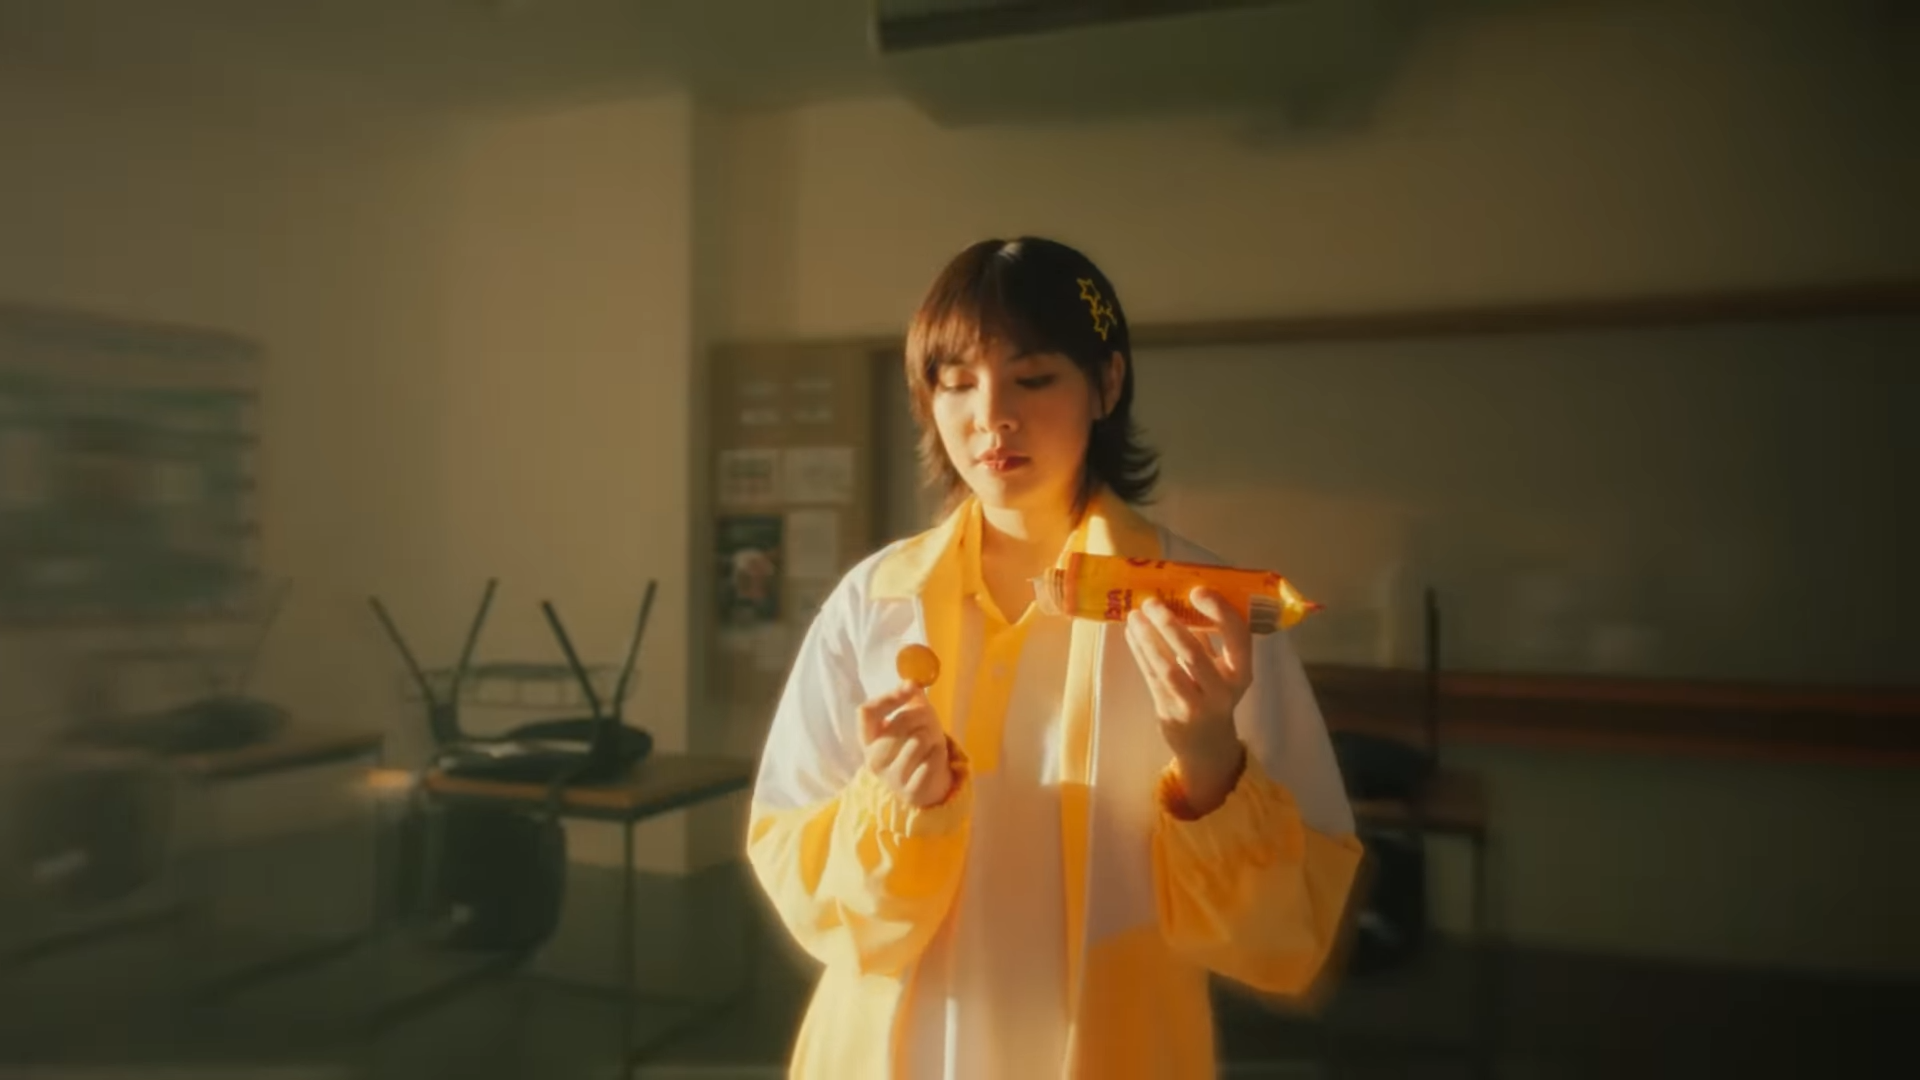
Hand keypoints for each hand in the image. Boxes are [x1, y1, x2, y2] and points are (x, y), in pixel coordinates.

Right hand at [858, 682, 954, 808]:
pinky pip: (932, 759)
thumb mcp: (912, 720)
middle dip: (922, 715)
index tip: (910, 687)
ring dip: (932, 736)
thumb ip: (910, 699)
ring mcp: (891, 778)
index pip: (866, 712)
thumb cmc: (917, 746)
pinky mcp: (911, 791)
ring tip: (931, 743)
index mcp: (868, 739)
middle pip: (899, 722)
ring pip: (918, 740)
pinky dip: (939, 754)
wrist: (928, 785)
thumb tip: (911, 683)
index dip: (888, 697)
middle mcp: (874, 759)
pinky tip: (935, 760)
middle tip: (930, 721)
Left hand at [1125, 588, 1252, 811]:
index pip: (1238, 636)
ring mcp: (1195, 705)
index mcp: (1241, 672)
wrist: (1207, 744)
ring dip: (1148, 639)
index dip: (1219, 611)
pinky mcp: (1170, 712)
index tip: (1197, 590)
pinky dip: (1140, 652)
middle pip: (1194, 653)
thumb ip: (1208, 636)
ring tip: (1134, 615)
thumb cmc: (1212, 692)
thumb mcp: (1221, 667)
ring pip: (1168, 668)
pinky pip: (1152, 677)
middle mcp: (1222, 691)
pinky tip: (1131, 633)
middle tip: (1151, 601)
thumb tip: (1179, 593)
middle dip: (1170, 624)